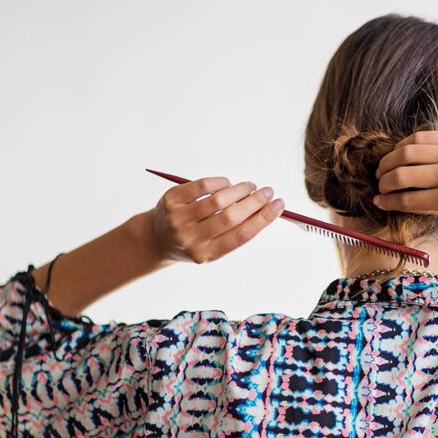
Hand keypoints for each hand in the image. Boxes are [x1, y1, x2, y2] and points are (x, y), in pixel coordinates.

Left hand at [150, 177, 283, 263]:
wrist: (157, 239)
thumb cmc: (195, 240)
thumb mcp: (213, 246)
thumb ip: (236, 231)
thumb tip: (267, 207)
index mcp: (206, 254)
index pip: (241, 235)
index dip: (264, 218)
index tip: (279, 204)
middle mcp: (191, 239)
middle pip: (230, 217)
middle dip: (254, 201)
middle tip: (268, 191)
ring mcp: (178, 220)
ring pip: (217, 200)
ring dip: (239, 190)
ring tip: (250, 187)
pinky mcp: (170, 201)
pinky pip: (201, 186)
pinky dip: (220, 183)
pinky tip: (227, 184)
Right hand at [373, 130, 437, 214]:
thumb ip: (435, 205)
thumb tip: (402, 200)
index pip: (407, 200)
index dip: (388, 202)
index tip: (378, 202)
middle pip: (401, 176)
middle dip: (384, 182)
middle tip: (379, 185)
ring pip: (406, 152)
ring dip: (389, 161)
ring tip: (384, 169)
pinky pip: (421, 138)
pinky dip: (404, 145)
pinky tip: (400, 153)